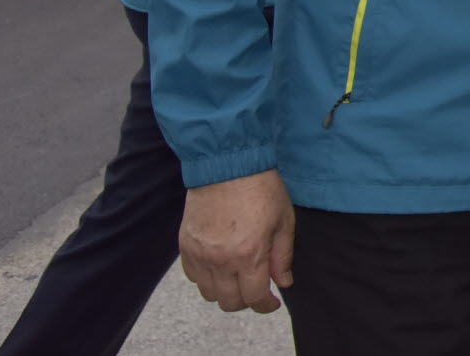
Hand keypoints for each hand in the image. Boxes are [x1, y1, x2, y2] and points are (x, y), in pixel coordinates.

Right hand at [179, 170, 293, 313]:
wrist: (228, 165)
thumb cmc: (262, 189)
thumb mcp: (283, 221)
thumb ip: (282, 256)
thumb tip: (284, 283)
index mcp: (249, 255)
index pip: (254, 297)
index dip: (266, 305)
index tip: (272, 302)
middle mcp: (220, 260)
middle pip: (229, 302)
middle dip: (246, 301)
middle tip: (256, 289)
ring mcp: (199, 254)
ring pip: (208, 293)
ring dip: (225, 292)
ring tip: (238, 277)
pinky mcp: (185, 245)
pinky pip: (192, 276)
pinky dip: (206, 278)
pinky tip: (219, 266)